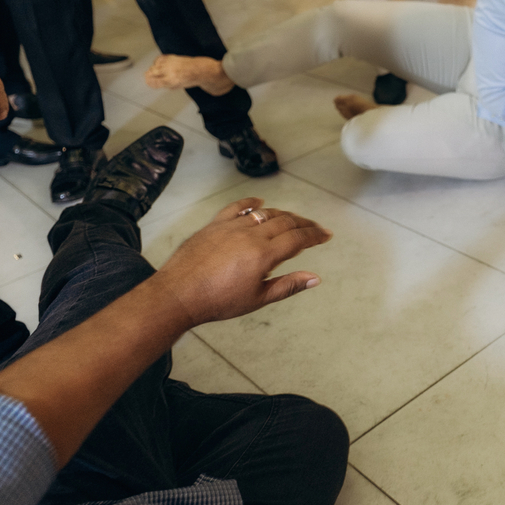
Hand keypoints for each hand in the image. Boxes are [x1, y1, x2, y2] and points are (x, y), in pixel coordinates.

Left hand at [156, 198, 332, 325]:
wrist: (179, 293)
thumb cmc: (218, 301)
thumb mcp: (257, 299)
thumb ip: (288, 285)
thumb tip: (315, 278)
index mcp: (264, 254)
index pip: (298, 239)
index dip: (314, 236)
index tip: (326, 235)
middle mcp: (251, 235)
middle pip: (285, 222)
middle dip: (303, 224)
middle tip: (314, 228)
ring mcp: (232, 227)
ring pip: (264, 214)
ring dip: (282, 214)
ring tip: (292, 219)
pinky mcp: (214, 225)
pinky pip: (236, 208)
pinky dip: (250, 204)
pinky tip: (258, 203)